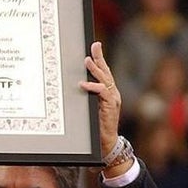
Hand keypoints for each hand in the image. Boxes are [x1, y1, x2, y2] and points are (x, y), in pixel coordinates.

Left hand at [79, 41, 122, 160]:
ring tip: (87, 60)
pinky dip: (93, 88)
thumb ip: (86, 96)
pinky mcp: (111, 106)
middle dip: (100, 57)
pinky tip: (84, 84)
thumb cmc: (96, 125)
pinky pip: (102, 94)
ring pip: (105, 80)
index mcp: (106, 91)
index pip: (103, 72)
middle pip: (105, 71)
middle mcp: (111, 92)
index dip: (99, 59)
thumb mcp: (89, 107)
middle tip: (95, 46)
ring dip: (96, 70)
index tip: (94, 46)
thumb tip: (74, 85)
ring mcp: (112, 98)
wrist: (106, 141)